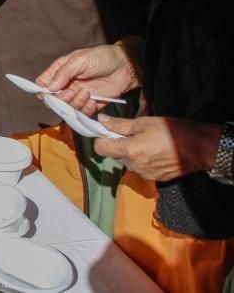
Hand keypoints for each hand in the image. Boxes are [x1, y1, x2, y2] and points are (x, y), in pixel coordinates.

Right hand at [35, 44, 133, 114]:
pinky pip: (82, 113)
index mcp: (60, 72)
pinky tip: (93, 100)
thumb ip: (63, 73)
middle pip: (53, 100)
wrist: (125, 66)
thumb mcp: (79, 60)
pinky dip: (86, 109)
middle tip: (71, 92)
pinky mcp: (91, 104)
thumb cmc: (101, 57)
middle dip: (60, 99)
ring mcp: (78, 96)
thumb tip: (48, 88)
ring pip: (67, 108)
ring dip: (75, 103)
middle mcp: (66, 85)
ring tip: (87, 93)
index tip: (49, 91)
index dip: (43, 91)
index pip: (43, 85)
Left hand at [94, 116, 221, 181]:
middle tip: (131, 134)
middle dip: (118, 144)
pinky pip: (139, 168)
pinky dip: (141, 160)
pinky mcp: (154, 178)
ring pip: (127, 162)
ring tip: (145, 142)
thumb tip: (101, 120)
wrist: (198, 148)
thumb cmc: (170, 131)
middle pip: (114, 155)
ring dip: (130, 152)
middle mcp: (134, 165)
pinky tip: (153, 151)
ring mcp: (144, 174)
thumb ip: (119, 124)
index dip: (100, 139)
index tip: (107, 132)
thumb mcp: (143, 122)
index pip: (100, 148)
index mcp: (130, 150)